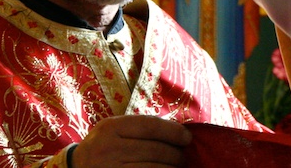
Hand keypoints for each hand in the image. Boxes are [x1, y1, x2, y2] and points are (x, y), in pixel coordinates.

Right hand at [71, 116, 191, 167]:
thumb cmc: (103, 147)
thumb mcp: (114, 130)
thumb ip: (140, 128)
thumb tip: (178, 132)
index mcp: (110, 128)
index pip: (151, 126)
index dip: (174, 132)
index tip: (187, 138)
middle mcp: (108, 148)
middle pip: (155, 150)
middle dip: (175, 154)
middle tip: (183, 157)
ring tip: (176, 167)